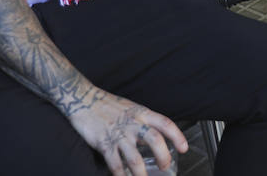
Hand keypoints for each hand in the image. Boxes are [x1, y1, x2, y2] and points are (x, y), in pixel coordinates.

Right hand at [66, 87, 186, 175]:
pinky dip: (121, 175)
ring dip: (141, 174)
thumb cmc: (108, 105)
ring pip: (135, 158)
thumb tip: (155, 138)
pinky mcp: (103, 143)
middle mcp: (133, 123)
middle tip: (164, 166)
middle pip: (155, 140)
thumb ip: (143, 122)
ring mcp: (118, 134)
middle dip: (163, 157)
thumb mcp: (132, 109)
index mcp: (142, 113)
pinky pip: (115, 164)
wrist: (83, 99)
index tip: (184, 148)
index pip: (165, 123)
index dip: (177, 136)